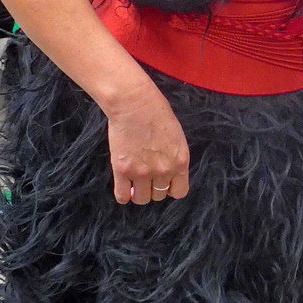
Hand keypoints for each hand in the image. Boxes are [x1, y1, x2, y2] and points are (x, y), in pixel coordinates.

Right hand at [105, 81, 190, 204]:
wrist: (134, 103)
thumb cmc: (157, 113)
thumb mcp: (177, 137)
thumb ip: (174, 158)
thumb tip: (169, 174)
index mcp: (180, 162)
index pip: (179, 192)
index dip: (170, 189)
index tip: (163, 182)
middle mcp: (164, 171)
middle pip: (159, 196)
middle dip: (153, 188)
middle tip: (146, 176)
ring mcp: (142, 172)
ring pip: (141, 199)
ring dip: (138, 192)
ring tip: (134, 181)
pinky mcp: (122, 170)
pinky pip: (122, 196)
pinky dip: (123, 195)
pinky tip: (123, 186)